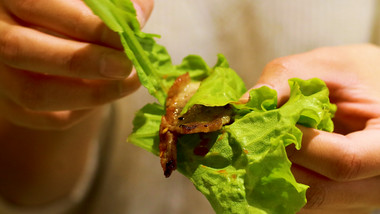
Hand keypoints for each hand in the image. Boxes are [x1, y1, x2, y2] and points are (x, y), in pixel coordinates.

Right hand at [0, 0, 152, 129]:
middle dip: (82, 61)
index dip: (87, 25)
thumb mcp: (92, 1)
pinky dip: (80, 111)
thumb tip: (135, 19)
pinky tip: (106, 95)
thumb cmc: (77, 15)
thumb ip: (111, 4)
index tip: (125, 38)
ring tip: (128, 83)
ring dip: (89, 94)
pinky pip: (44, 118)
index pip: (39, 6)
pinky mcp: (12, 105)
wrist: (54, 39)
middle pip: (22, 50)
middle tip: (125, 66)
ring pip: (33, 93)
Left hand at [247, 44, 379, 213]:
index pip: (343, 161)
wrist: (371, 94)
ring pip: (304, 203)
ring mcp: (358, 198)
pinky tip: (268, 159)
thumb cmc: (353, 74)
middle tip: (249, 139)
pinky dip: (277, 184)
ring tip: (257, 147)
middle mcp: (377, 182)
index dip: (297, 145)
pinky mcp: (338, 202)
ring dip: (271, 177)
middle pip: (317, 191)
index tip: (270, 124)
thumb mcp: (324, 66)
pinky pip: (301, 204)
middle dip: (274, 163)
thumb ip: (284, 80)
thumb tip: (242, 105)